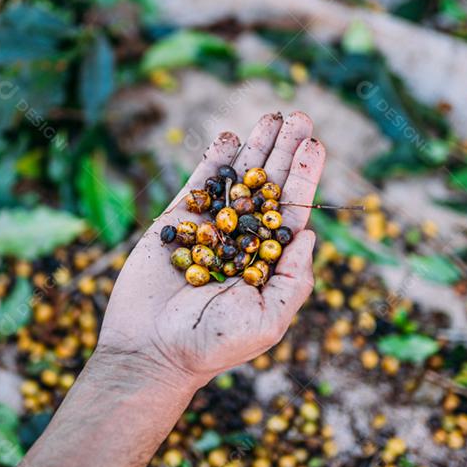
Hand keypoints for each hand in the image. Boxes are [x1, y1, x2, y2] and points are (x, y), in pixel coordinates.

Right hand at [100, 111, 324, 389]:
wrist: (152, 350)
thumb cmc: (213, 344)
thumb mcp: (268, 320)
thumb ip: (292, 278)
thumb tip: (310, 234)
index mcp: (267, 259)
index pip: (291, 209)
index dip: (304, 176)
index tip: (315, 145)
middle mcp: (242, 238)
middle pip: (269, 185)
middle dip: (285, 151)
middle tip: (300, 117)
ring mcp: (210, 227)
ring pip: (237, 178)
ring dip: (255, 147)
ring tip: (272, 116)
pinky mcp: (177, 221)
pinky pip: (199, 184)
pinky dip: (213, 160)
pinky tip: (229, 137)